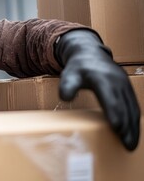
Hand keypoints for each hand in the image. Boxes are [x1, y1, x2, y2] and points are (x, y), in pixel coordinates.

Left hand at [55, 29, 139, 150]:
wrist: (89, 54)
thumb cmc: (78, 68)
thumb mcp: (69, 74)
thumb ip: (67, 85)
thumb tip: (65, 97)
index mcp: (103, 79)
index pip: (110, 98)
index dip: (114, 113)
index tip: (117, 128)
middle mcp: (117, 82)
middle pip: (125, 106)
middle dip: (127, 126)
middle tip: (127, 145)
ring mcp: (124, 85)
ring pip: (132, 108)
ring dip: (133, 126)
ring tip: (130, 144)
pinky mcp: (127, 88)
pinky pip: (134, 105)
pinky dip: (134, 119)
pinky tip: (133, 132)